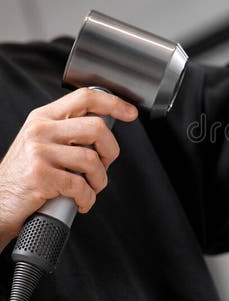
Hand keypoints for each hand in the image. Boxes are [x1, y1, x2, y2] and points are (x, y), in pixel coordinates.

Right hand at [0, 89, 137, 252]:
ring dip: (99, 181)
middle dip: (110, 151)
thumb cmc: (25, 177)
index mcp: (43, 118)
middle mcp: (40, 130)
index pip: (84, 98)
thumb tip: (105, 132)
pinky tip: (80, 202)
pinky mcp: (40, 176)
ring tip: (90, 189)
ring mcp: (39, 152)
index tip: (130, 113)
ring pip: (91, 160)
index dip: (113, 103)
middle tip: (103, 166)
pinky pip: (80, 186)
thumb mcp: (41, 144)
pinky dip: (87, 198)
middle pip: (97, 128)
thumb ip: (68, 133)